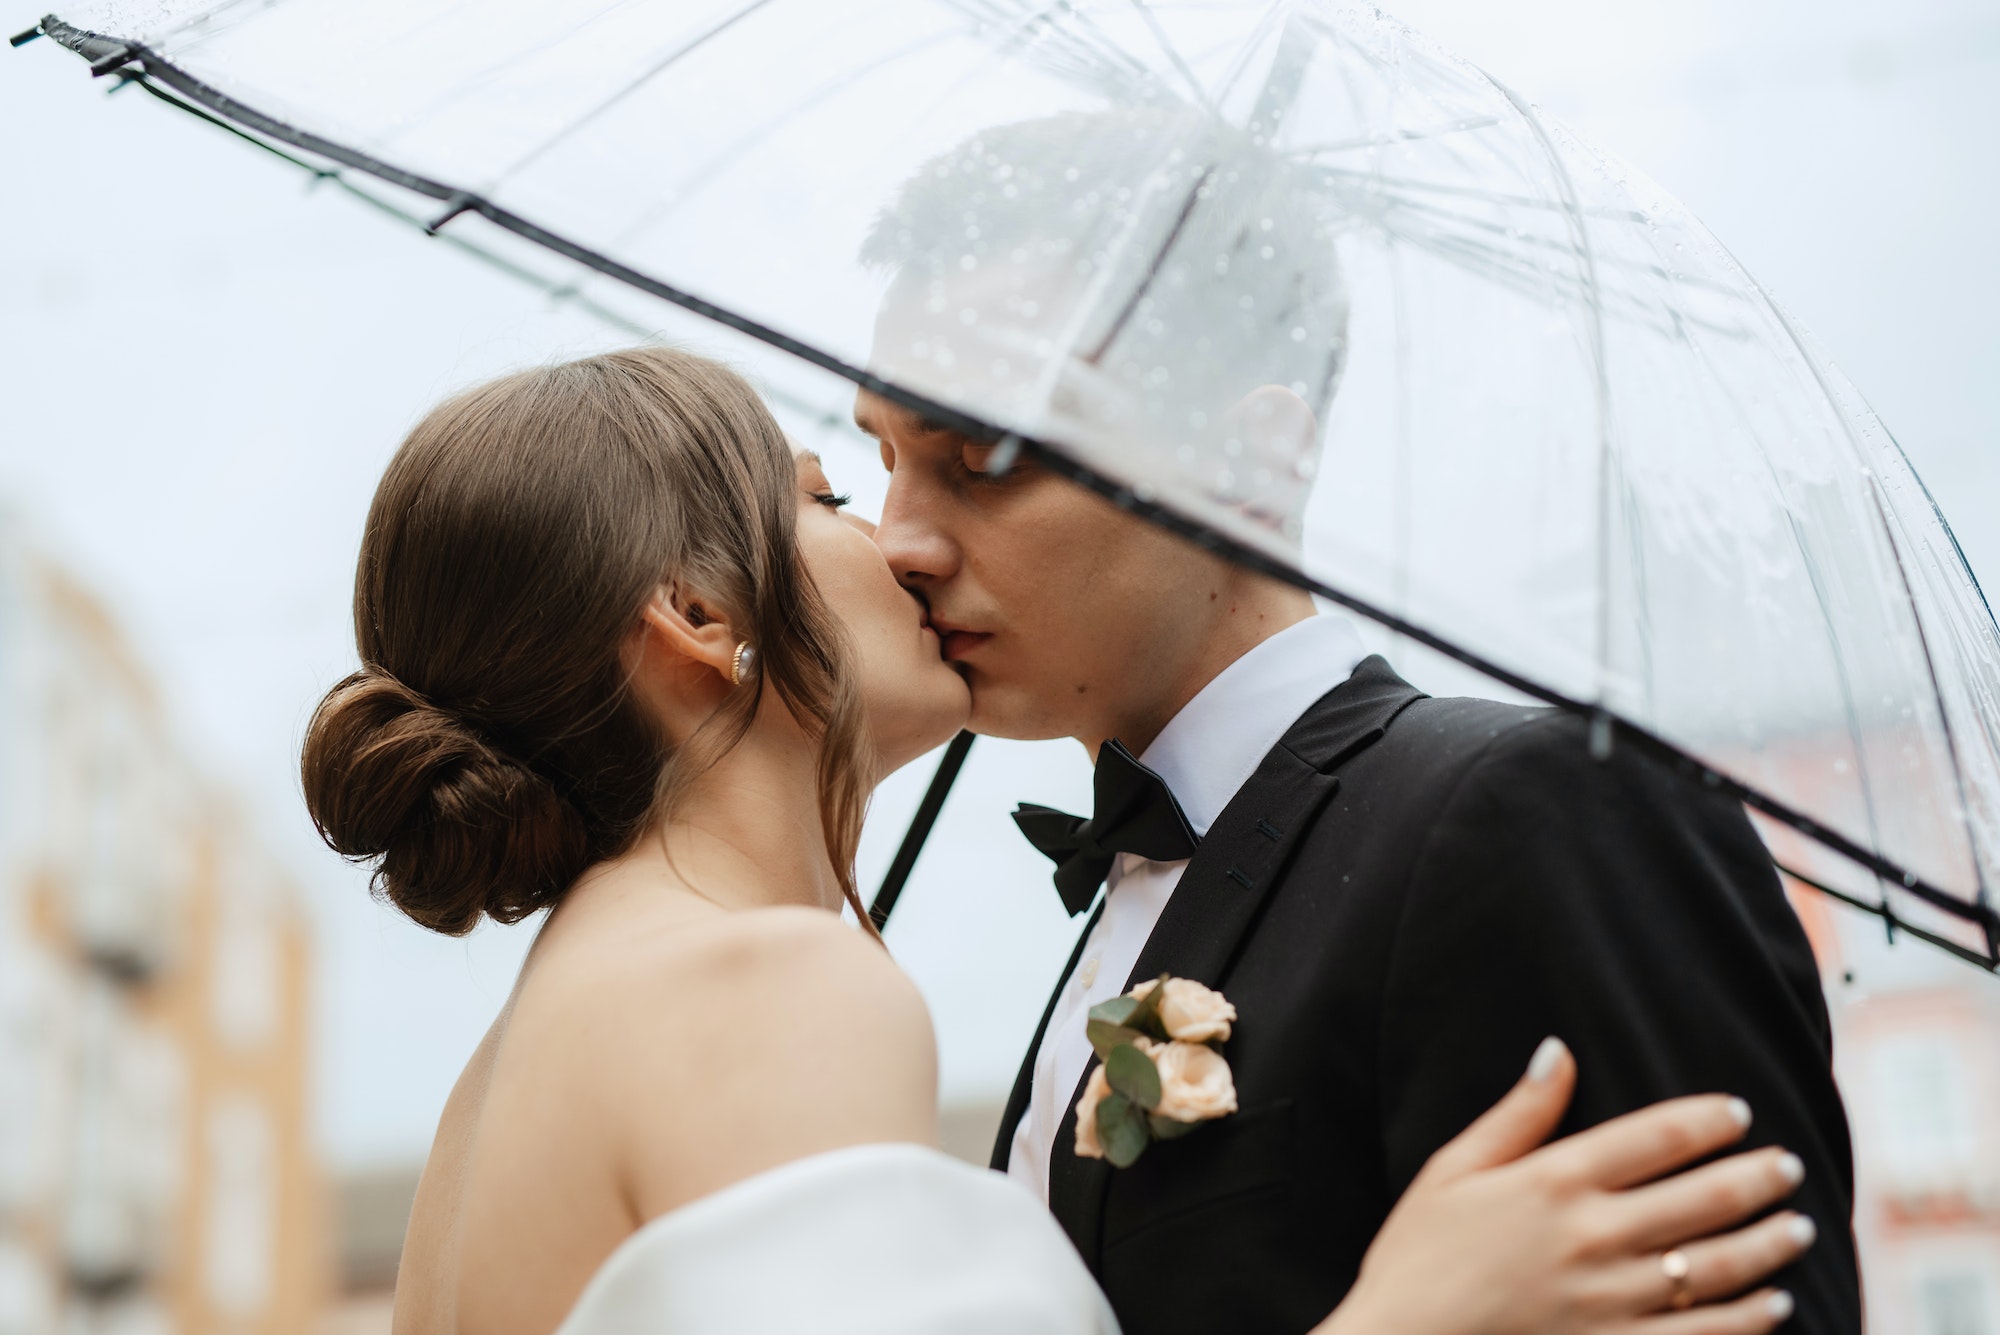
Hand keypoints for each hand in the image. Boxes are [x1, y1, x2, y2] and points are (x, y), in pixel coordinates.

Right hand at [1317, 1039, 1813, 1334]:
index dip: (1707, 1121)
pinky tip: (1776, 1303)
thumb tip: (1559, 1050)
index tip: (1739, 1113)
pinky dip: (1750, 1319)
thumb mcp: (1451, 1170)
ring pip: (1717, 1267)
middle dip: (1758, 1178)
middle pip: (1703, 1198)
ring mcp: (1612, 1301)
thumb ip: (1517, 1114)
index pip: (1655, 1137)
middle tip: (1789, 1165)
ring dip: (1768, 1244)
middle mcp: (1593, 1237)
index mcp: (1553, 1182)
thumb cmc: (1419, 1255)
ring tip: (1799, 1226)